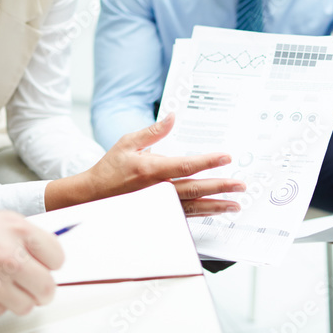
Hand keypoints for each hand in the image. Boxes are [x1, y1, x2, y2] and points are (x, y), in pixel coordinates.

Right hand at [0, 205, 63, 315]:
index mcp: (16, 229)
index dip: (51, 262)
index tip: (46, 264)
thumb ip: (19, 237)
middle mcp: (8, 256)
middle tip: (32, 284)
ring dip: (18, 298)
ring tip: (2, 285)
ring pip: (26, 305)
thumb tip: (41, 254)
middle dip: (41, 287)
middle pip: (47, 286)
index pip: (57, 256)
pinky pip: (0, 311)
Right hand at [48, 114, 245, 215]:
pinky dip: (202, 215)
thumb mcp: (128, 143)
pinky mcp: (159, 214)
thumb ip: (153, 131)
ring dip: (216, 206)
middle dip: (221, 186)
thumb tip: (173, 117)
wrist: (92, 197)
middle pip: (196, 188)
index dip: (207, 161)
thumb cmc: (110, 169)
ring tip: (235, 204)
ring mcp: (160, 205)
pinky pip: (185, 216)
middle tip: (240, 185)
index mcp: (152, 170)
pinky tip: (214, 213)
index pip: (186, 165)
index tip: (225, 157)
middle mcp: (159, 190)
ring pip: (194, 206)